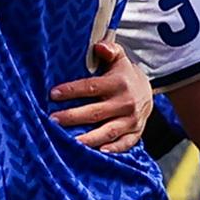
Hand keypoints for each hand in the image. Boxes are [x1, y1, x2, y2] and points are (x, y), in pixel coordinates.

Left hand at [50, 37, 153, 152]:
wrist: (147, 91)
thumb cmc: (123, 74)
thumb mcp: (119, 58)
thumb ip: (109, 50)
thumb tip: (99, 46)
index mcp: (118, 84)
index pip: (91, 87)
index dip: (72, 91)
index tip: (53, 94)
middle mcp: (125, 103)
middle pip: (95, 112)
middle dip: (73, 117)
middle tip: (52, 121)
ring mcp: (131, 120)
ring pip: (108, 131)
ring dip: (88, 138)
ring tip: (69, 143)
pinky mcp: (136, 133)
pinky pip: (124, 144)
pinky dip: (113, 150)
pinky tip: (97, 153)